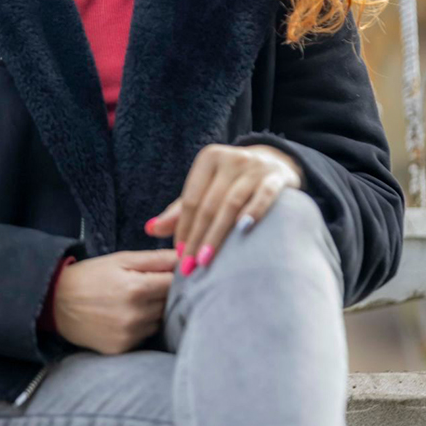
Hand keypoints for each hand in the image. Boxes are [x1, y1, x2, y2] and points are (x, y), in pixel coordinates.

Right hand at [52, 250, 178, 354]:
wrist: (55, 303)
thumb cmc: (90, 276)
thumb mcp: (121, 259)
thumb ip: (156, 258)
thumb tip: (186, 255)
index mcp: (137, 288)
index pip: (176, 283)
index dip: (177, 276)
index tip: (171, 273)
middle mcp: (136, 315)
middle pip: (170, 303)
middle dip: (164, 293)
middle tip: (147, 285)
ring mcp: (129, 335)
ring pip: (159, 320)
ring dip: (154, 311)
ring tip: (134, 301)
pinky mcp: (122, 349)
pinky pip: (146, 335)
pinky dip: (142, 326)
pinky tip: (126, 316)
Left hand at [146, 143, 302, 274]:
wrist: (275, 162)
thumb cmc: (232, 182)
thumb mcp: (205, 190)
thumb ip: (179, 211)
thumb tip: (149, 229)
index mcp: (209, 159)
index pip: (191, 200)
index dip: (183, 228)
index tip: (179, 255)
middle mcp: (231, 159)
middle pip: (208, 205)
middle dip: (197, 238)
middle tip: (189, 266)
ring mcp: (255, 167)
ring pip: (231, 204)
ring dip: (217, 234)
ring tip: (206, 259)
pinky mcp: (277, 178)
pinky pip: (264, 197)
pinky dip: (253, 213)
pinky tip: (244, 231)